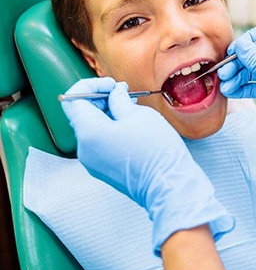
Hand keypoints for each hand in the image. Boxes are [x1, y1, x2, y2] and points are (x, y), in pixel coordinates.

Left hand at [61, 77, 233, 254]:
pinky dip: (111, 129)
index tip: (112, 84)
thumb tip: (114, 93)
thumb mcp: (138, 115)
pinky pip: (99, 143)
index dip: (92, 86)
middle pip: (82, 114)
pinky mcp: (103, 169)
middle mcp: (84, 149)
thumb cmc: (156, 150)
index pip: (74, 99)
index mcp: (89, 132)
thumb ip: (119, 100)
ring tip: (132, 109)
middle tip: (124, 93)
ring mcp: (92, 162)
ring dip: (108, 114)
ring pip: (92, 128)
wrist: (169, 185)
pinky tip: (132, 126)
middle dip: (101, 99)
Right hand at [218, 24, 255, 169]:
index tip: (233, 53)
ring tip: (226, 87)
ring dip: (237, 78)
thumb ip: (255, 59)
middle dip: (236, 64)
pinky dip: (242, 88)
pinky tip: (231, 92)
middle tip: (223, 74)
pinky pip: (253, 86)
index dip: (246, 42)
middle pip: (251, 55)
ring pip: (250, 72)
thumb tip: (240, 44)